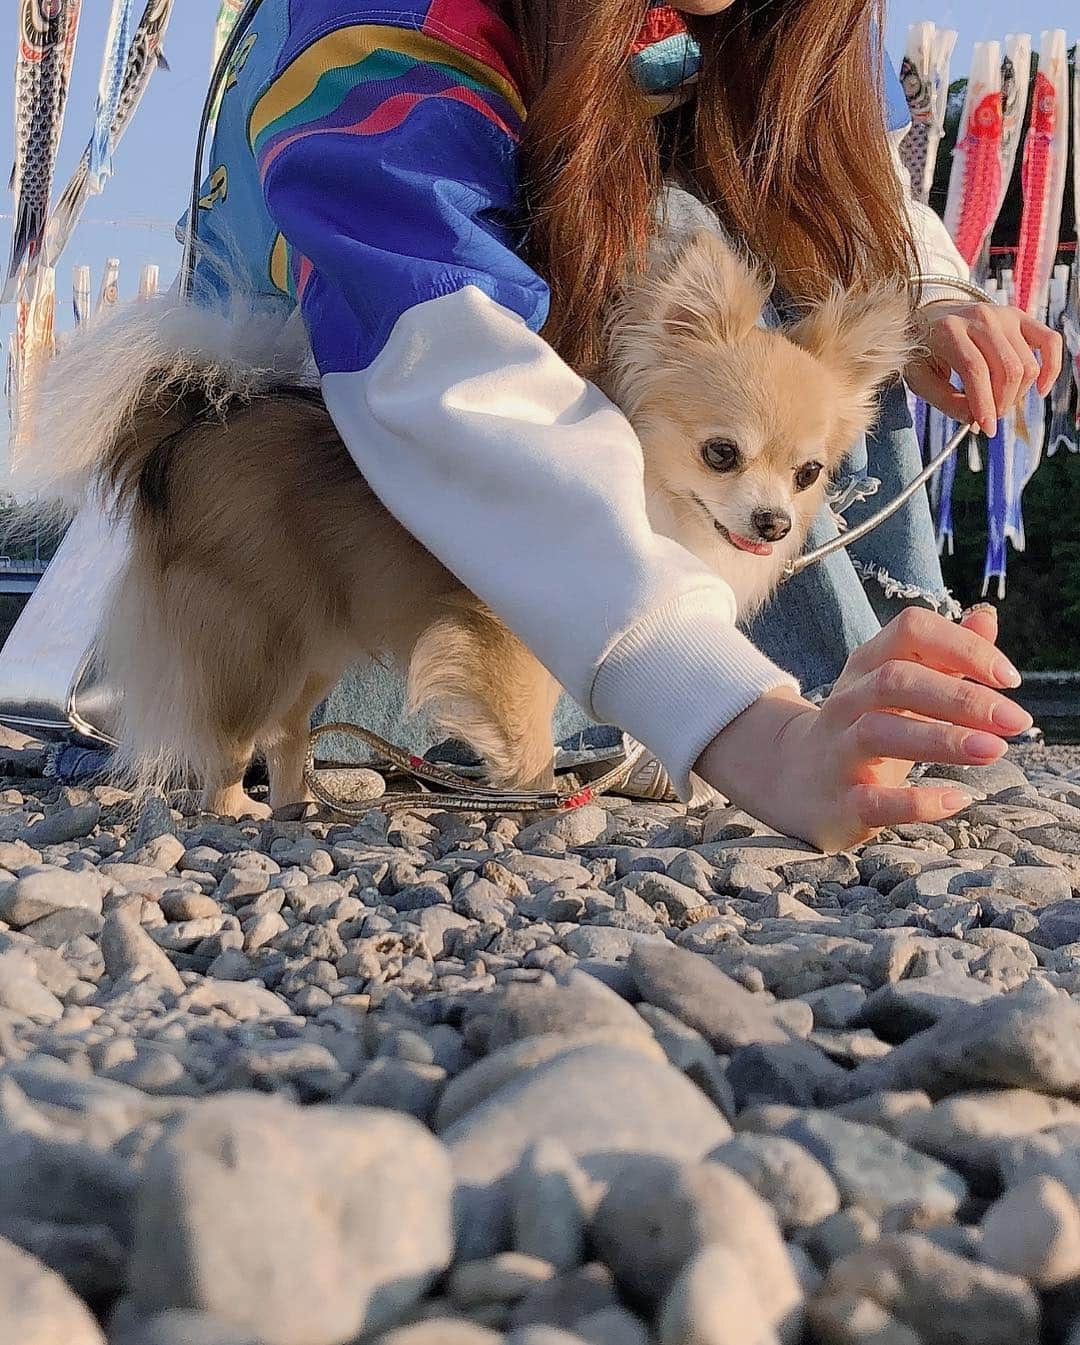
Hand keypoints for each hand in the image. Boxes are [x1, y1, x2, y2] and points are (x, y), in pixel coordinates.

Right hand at [694, 605, 1031, 852]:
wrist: (796, 781)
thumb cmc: (865, 728)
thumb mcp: (901, 687)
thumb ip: (945, 655)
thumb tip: (986, 617)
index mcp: (867, 666)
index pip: (910, 631)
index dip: (962, 646)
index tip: (1008, 678)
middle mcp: (848, 702)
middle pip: (895, 680)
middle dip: (961, 698)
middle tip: (1016, 720)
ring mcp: (839, 751)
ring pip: (879, 733)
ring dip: (942, 740)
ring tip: (994, 750)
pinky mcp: (840, 802)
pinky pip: (874, 801)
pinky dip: (917, 802)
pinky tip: (958, 799)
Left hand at [906, 300, 1062, 436]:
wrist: (931, 316)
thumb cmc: (924, 351)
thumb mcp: (920, 379)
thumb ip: (945, 401)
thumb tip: (976, 420)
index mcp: (949, 331)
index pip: (976, 371)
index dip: (984, 404)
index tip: (986, 429)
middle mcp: (980, 318)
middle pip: (1007, 370)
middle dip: (1001, 403)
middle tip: (989, 418)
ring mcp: (1003, 315)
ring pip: (1026, 364)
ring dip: (1017, 394)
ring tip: (999, 402)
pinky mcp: (1020, 317)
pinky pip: (1049, 342)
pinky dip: (1050, 368)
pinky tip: (1039, 390)